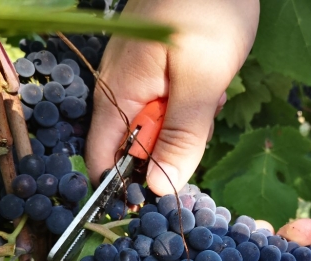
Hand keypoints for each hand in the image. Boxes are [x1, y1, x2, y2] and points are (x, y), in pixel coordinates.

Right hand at [85, 0, 259, 195]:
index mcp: (118, 93)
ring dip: (185, 123)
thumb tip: (159, 190)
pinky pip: (166, 104)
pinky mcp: (154, 69)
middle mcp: (118, 88)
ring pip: (155, 126)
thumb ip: (180, 138)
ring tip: (208, 94)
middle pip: (133, 145)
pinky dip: (190, 104)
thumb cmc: (210, 11)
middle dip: (169, 146)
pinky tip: (208, 84)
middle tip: (200, 119)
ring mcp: (136, 77)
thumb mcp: (202, 83)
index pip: (101, 156)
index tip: (160, 192)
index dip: (124, 183)